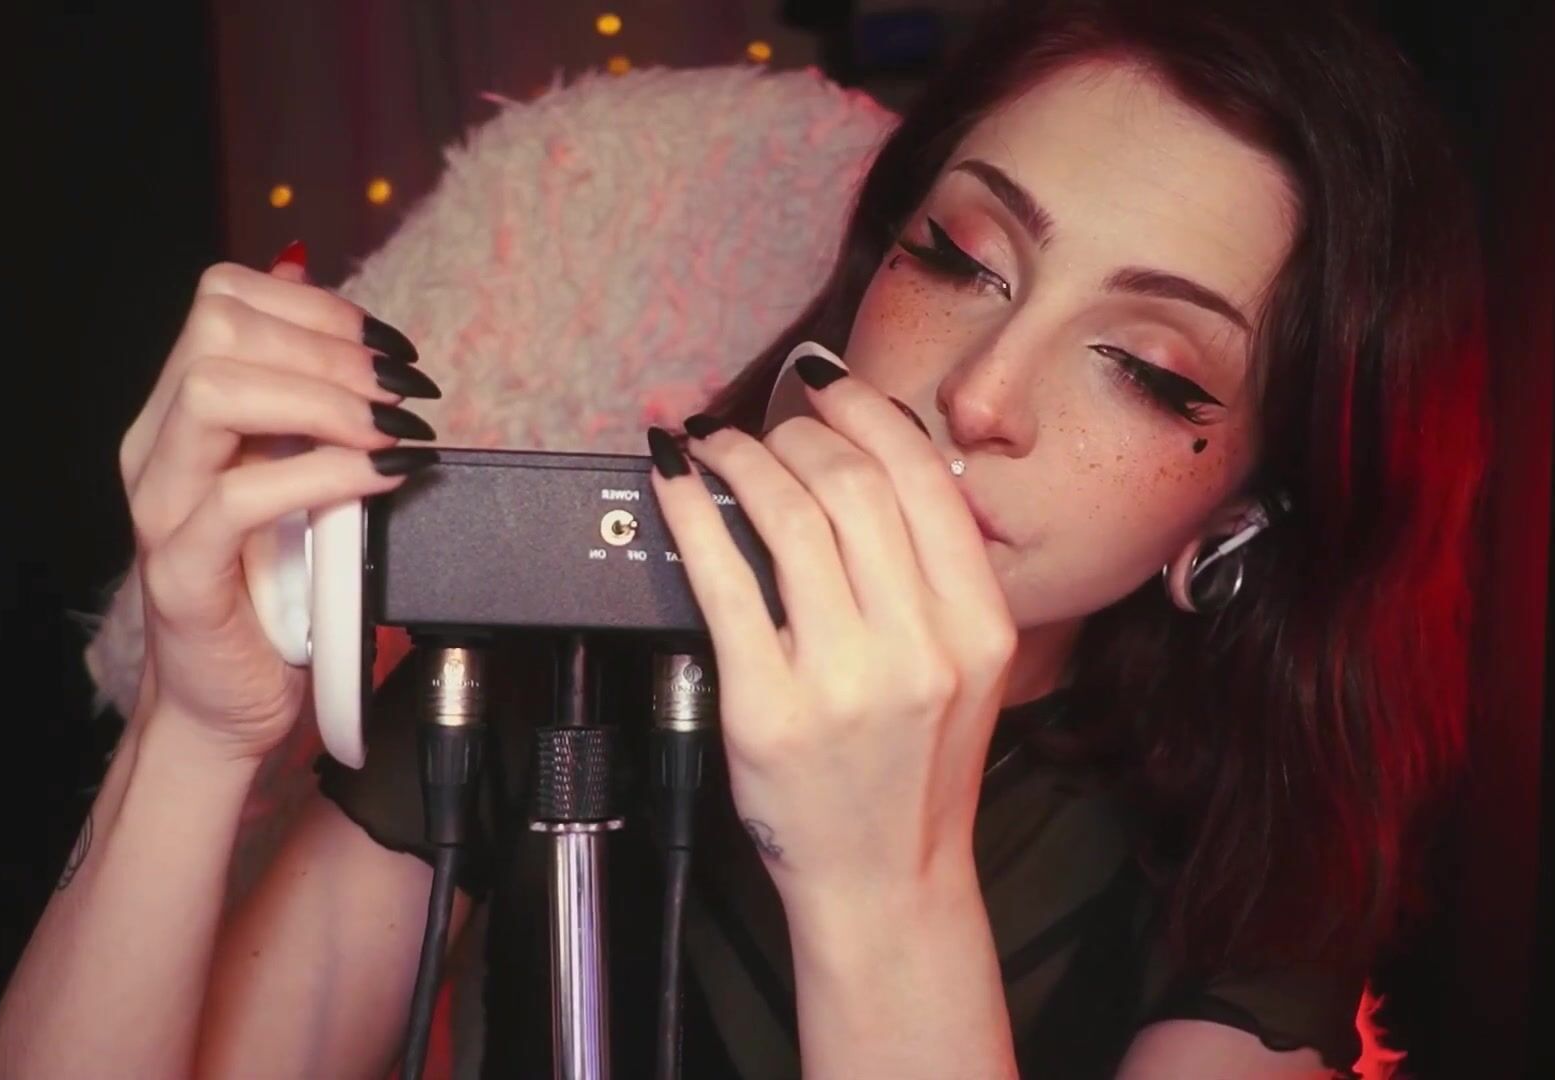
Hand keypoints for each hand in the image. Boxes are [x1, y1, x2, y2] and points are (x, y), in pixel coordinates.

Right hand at [119, 245, 441, 760]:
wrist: (223, 706)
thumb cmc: (269, 597)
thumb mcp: (297, 477)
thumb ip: (307, 405)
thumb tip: (341, 319)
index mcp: (180, 413)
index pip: (224, 300)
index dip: (316, 307)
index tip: (388, 348)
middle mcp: (157, 448)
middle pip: (216, 330)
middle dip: (327, 347)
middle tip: (400, 391)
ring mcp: (162, 508)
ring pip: (212, 393)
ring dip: (322, 401)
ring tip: (391, 432)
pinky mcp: (182, 572)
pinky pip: (240, 498)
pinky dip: (323, 475)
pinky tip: (379, 480)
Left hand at [647, 359, 1016, 898]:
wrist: (886, 880)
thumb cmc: (912, 771)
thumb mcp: (964, 667)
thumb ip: (933, 573)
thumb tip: (866, 461)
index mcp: (977, 623)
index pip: (919, 477)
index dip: (863, 410)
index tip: (823, 384)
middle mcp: (920, 643)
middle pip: (851, 483)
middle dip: (792, 433)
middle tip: (761, 427)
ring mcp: (843, 677)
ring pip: (788, 515)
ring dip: (740, 457)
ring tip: (713, 445)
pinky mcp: (767, 706)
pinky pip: (721, 580)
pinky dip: (691, 513)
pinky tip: (673, 482)